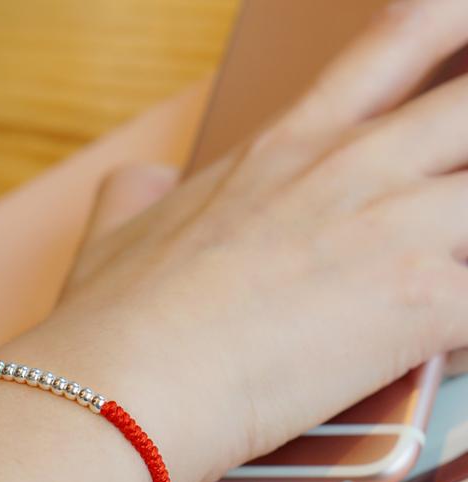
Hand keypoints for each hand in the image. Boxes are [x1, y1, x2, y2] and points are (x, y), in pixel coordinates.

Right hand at [0, 0, 467, 481]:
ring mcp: (392, 229)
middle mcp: (350, 170)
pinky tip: (445, 350)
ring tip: (445, 278)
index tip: (467, 48)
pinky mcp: (418, 303)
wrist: (119, 384)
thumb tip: (143, 180)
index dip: (454, 28)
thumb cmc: (112, 322)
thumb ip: (137, 191)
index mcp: (286, 147)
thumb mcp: (115, 233)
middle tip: (465, 181)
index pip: (399, 43)